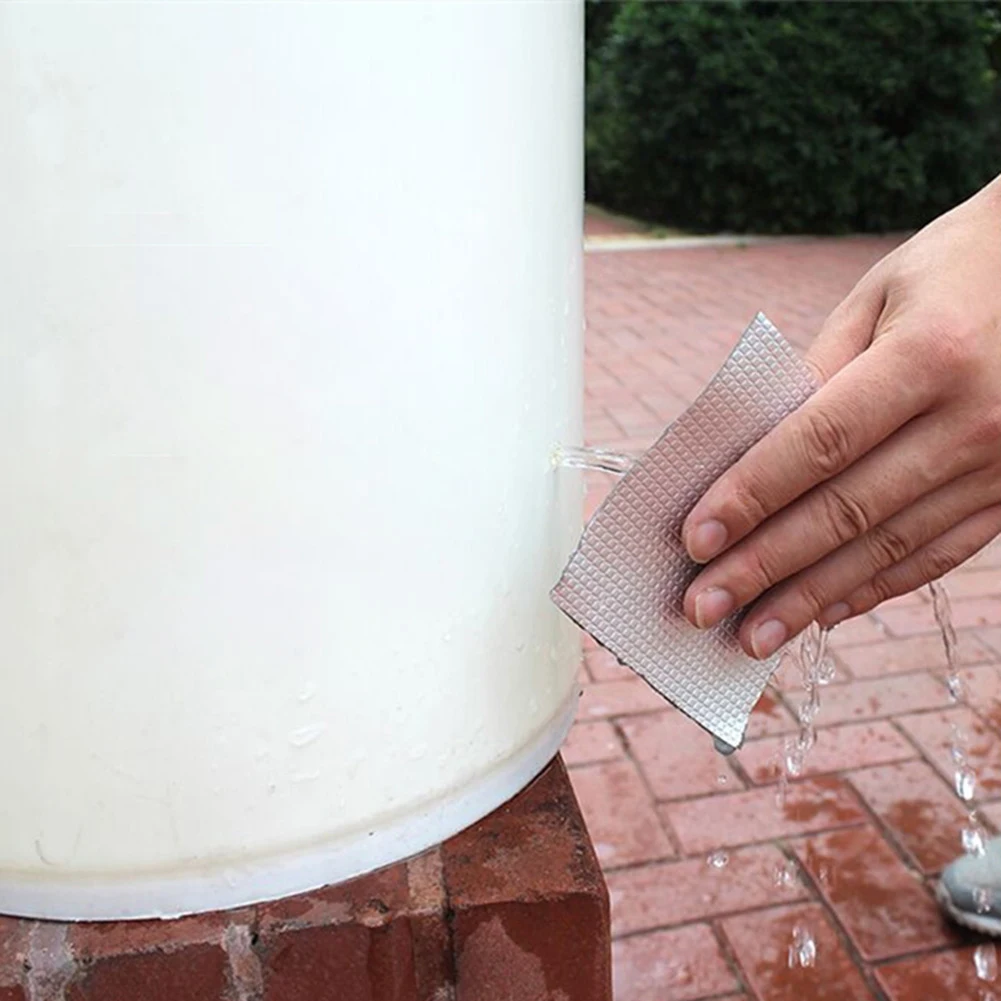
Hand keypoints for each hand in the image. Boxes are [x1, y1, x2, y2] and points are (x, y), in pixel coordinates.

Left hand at [681, 174, 1000, 658]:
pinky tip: (825, 614)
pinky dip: (877, 587)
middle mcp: (974, 420)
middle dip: (764, 566)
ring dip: (811, 598)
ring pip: (888, 547)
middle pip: (846, 510)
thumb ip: (816, 375)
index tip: (694, 540)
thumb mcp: (878, 298)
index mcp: (931, 356)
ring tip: (751, 635)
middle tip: (702, 607)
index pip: (818, 443)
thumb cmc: (954, 271)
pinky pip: (938, 554)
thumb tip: (751, 453)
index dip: (751, 496)